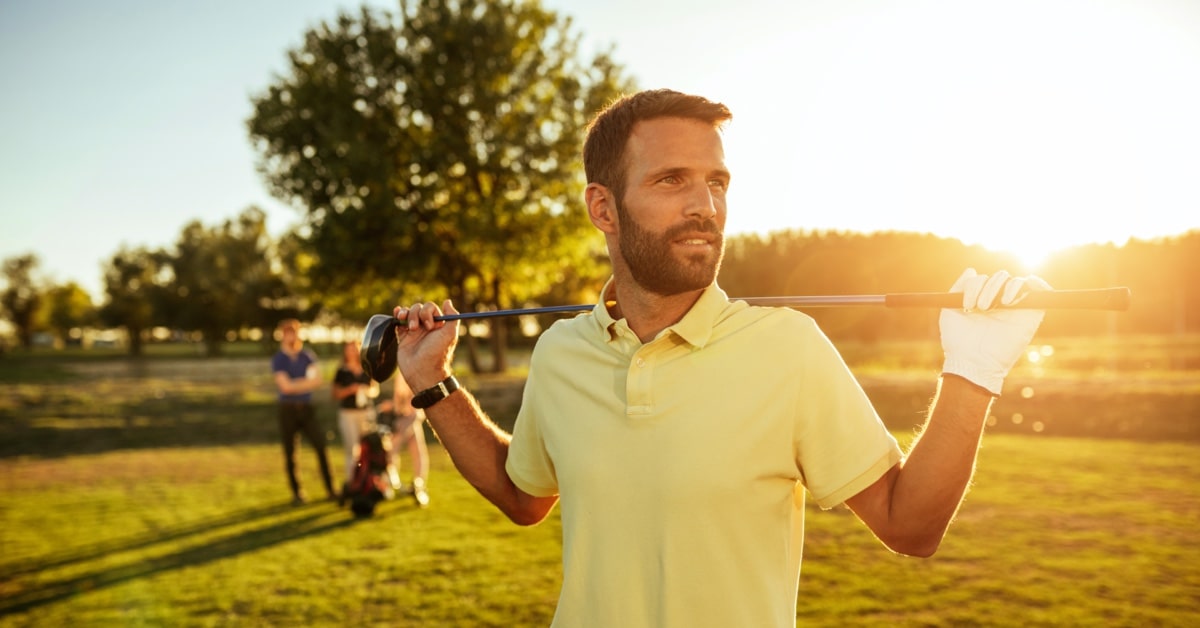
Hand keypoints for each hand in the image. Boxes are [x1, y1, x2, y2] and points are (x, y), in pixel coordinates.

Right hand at [392, 300, 459, 390]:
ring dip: (407, 315)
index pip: (431, 308)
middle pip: (418, 308)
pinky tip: (397, 314)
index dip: (428, 312)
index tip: (429, 326)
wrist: (422, 371)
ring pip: (409, 313)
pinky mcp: (403, 337)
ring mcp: (414, 331)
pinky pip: (399, 322)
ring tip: (409, 328)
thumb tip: (447, 301)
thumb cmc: (437, 353)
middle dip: (416, 314)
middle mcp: (426, 326)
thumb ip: (452, 316)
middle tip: (417, 329)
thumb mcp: (450, 334)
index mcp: (438, 325)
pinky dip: (397, 315)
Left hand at [940, 268, 1050, 394]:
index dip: (975, 285)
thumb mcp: (950, 311)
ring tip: (998, 305)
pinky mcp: (1031, 316)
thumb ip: (958, 288)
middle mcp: (999, 301)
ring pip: (1017, 281)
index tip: (967, 305)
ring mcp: (1016, 307)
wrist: (972, 362)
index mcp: (982, 299)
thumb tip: (971, 270)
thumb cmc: (958, 341)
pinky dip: (1036, 283)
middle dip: (989, 286)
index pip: (984, 279)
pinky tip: (1023, 288)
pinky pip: (1041, 291)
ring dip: (1005, 286)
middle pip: (1001, 276)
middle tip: (981, 307)